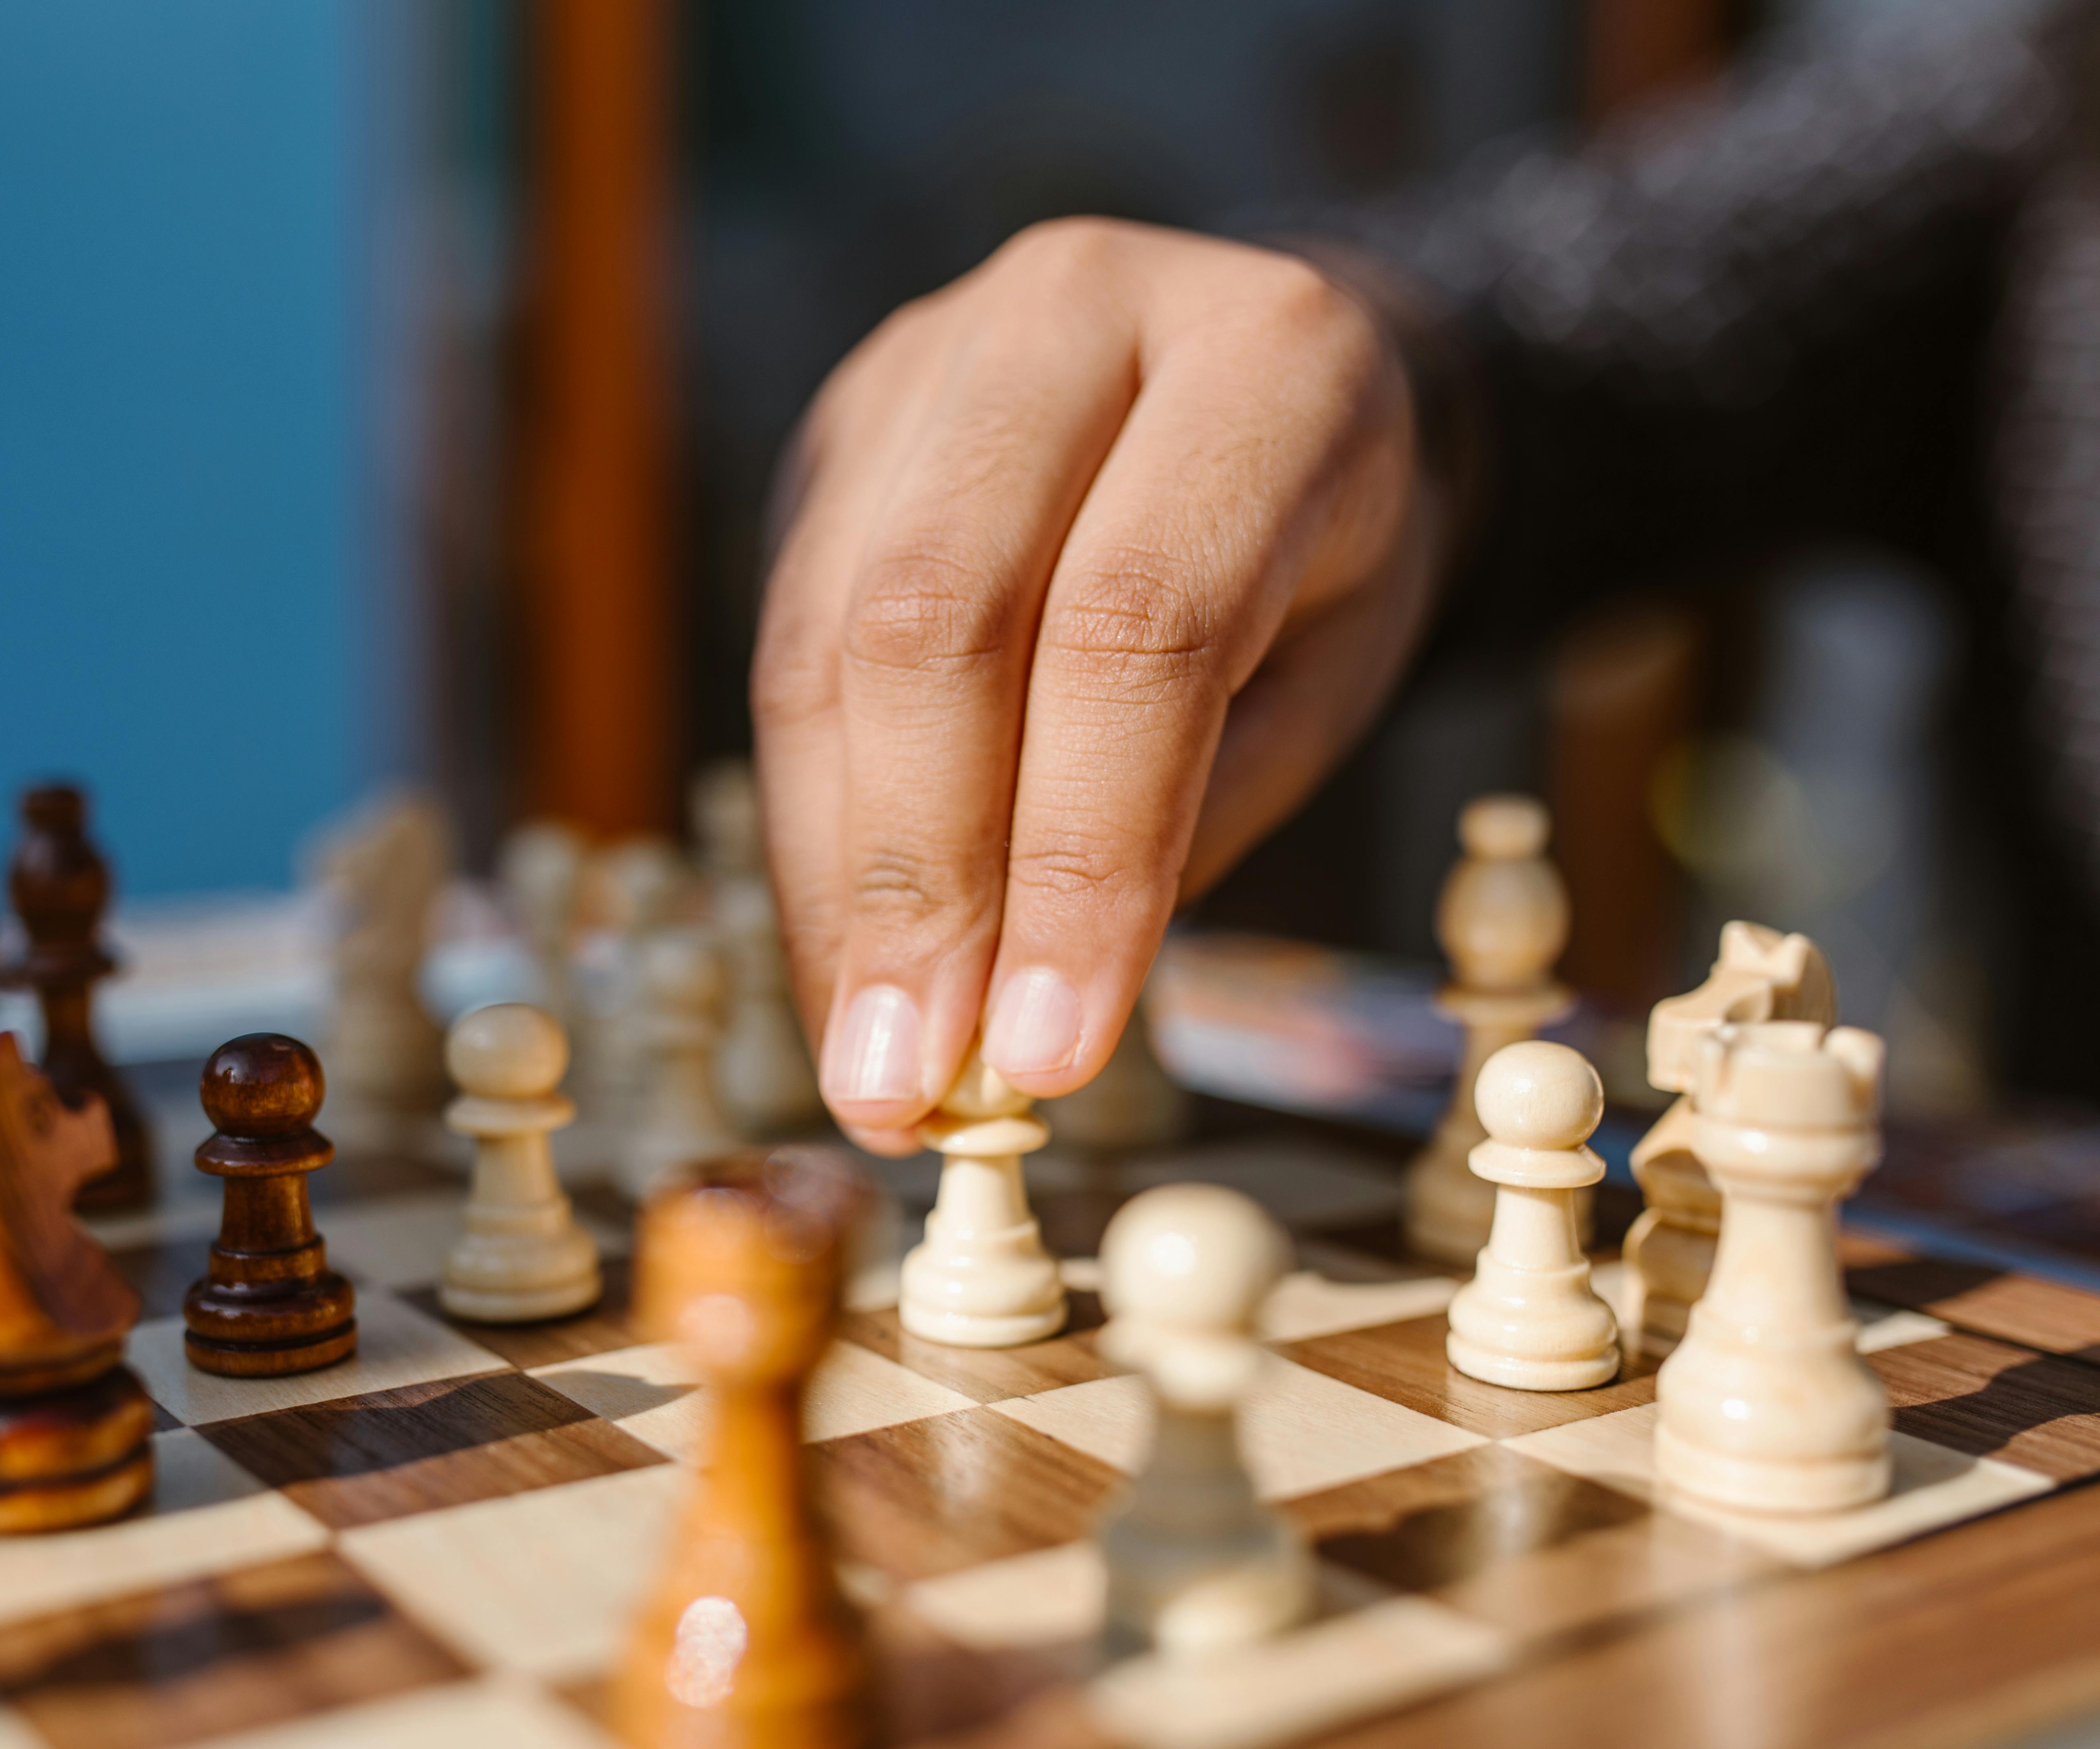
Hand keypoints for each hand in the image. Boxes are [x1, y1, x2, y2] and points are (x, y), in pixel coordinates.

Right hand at [752, 218, 1438, 1154]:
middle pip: (938, 617)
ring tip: (866, 1052)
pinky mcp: (838, 430)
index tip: (1049, 1055)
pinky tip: (839, 953)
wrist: (1262, 379)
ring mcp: (929, 357)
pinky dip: (813, 826)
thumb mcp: (1322, 675)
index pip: (1133, 625)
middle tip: (909, 1081)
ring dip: (839, 877)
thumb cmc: (1320, 557)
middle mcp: (1072, 310)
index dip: (1080, 856)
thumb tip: (1014, 1027)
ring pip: (830, 638)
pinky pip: (784, 645)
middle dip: (918, 879)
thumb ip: (1183, 819)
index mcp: (1260, 354)